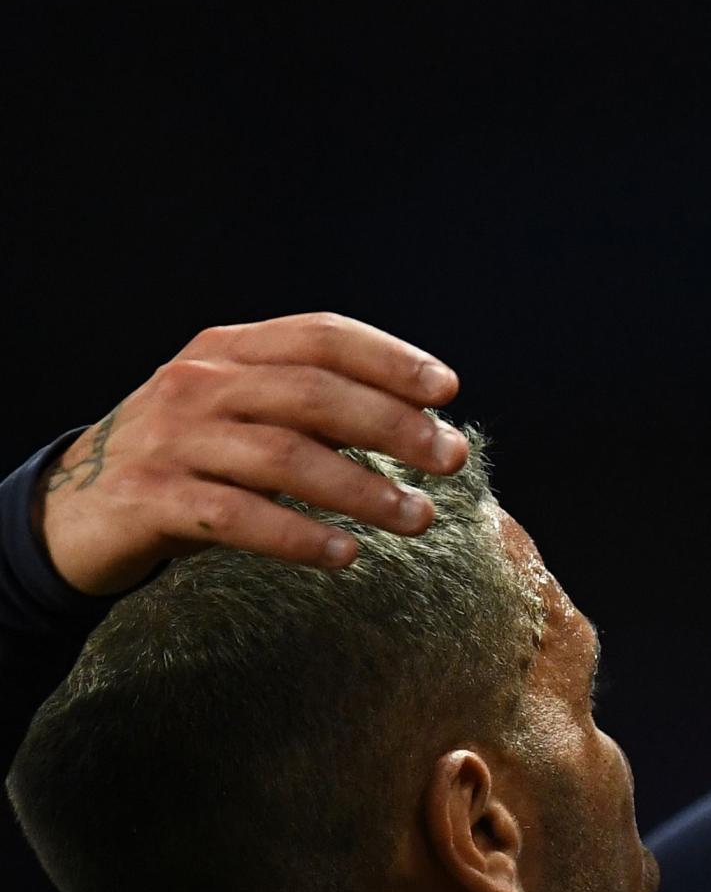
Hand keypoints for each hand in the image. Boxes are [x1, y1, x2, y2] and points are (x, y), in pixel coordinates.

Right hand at [37, 312, 468, 595]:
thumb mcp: (242, 411)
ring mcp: (174, 440)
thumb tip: (422, 420)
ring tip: (419, 519)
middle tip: (451, 459)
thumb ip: (312, 404)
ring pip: (284, 457)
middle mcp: (199, 383)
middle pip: (313, 395)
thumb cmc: (190, 457)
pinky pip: (239, 517)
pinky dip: (298, 536)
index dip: (388, 358)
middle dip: (393, 426)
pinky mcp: (154, 499)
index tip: (446, 389)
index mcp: (228, 350)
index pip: (319, 336)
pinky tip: (346, 555)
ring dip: (362, 490)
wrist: (77, 506)